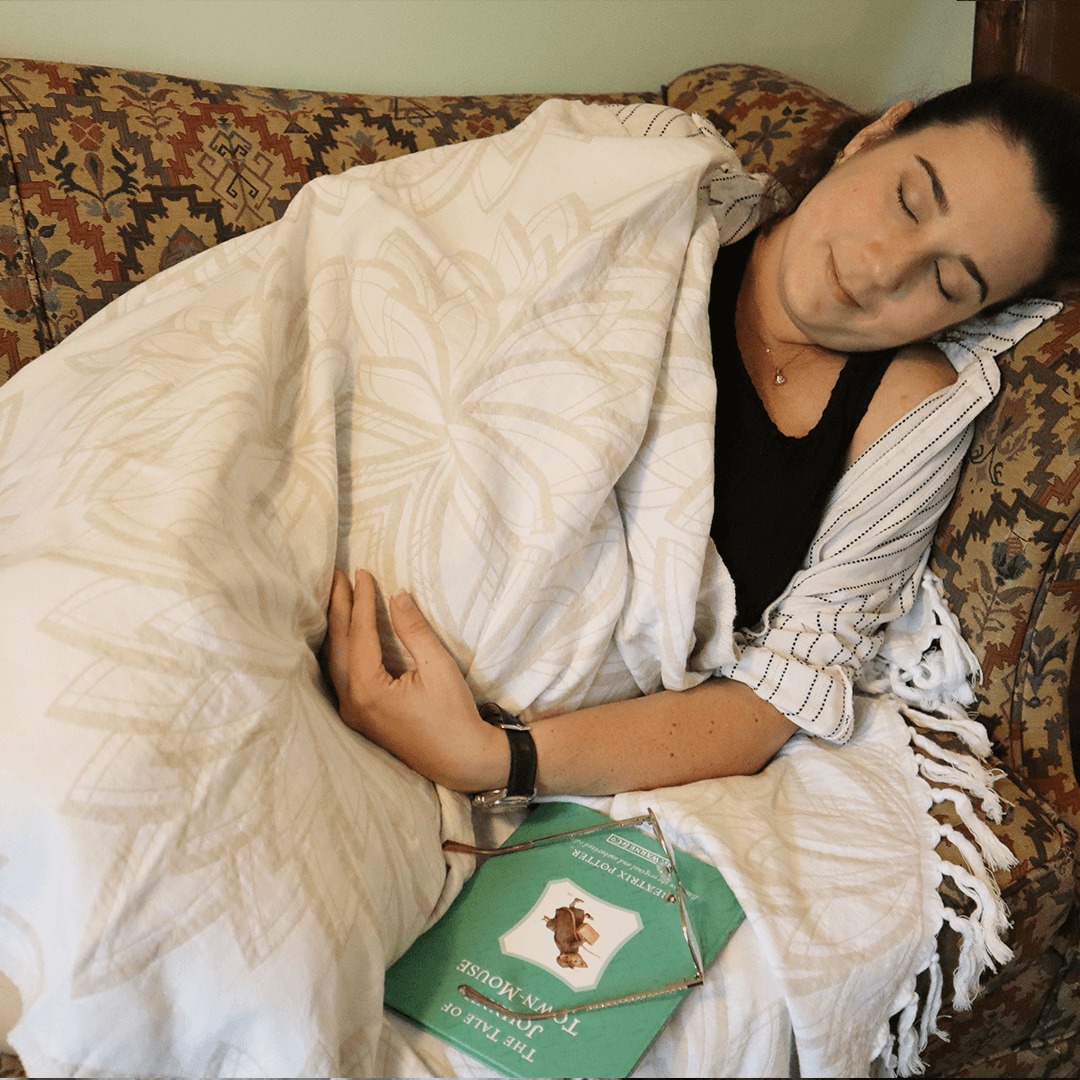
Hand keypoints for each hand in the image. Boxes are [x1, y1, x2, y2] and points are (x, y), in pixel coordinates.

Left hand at [322, 569, 507, 790]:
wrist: (461, 760)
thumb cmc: (453, 715)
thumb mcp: (438, 667)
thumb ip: (414, 630)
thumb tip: (397, 595)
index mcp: (369, 690)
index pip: (359, 634)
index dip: (360, 600)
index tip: (360, 572)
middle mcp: (352, 703)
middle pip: (338, 645)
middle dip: (338, 608)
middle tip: (336, 576)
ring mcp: (352, 713)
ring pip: (335, 661)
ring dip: (337, 627)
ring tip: (337, 597)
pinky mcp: (359, 717)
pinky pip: (340, 675)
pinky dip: (341, 649)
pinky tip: (343, 633)